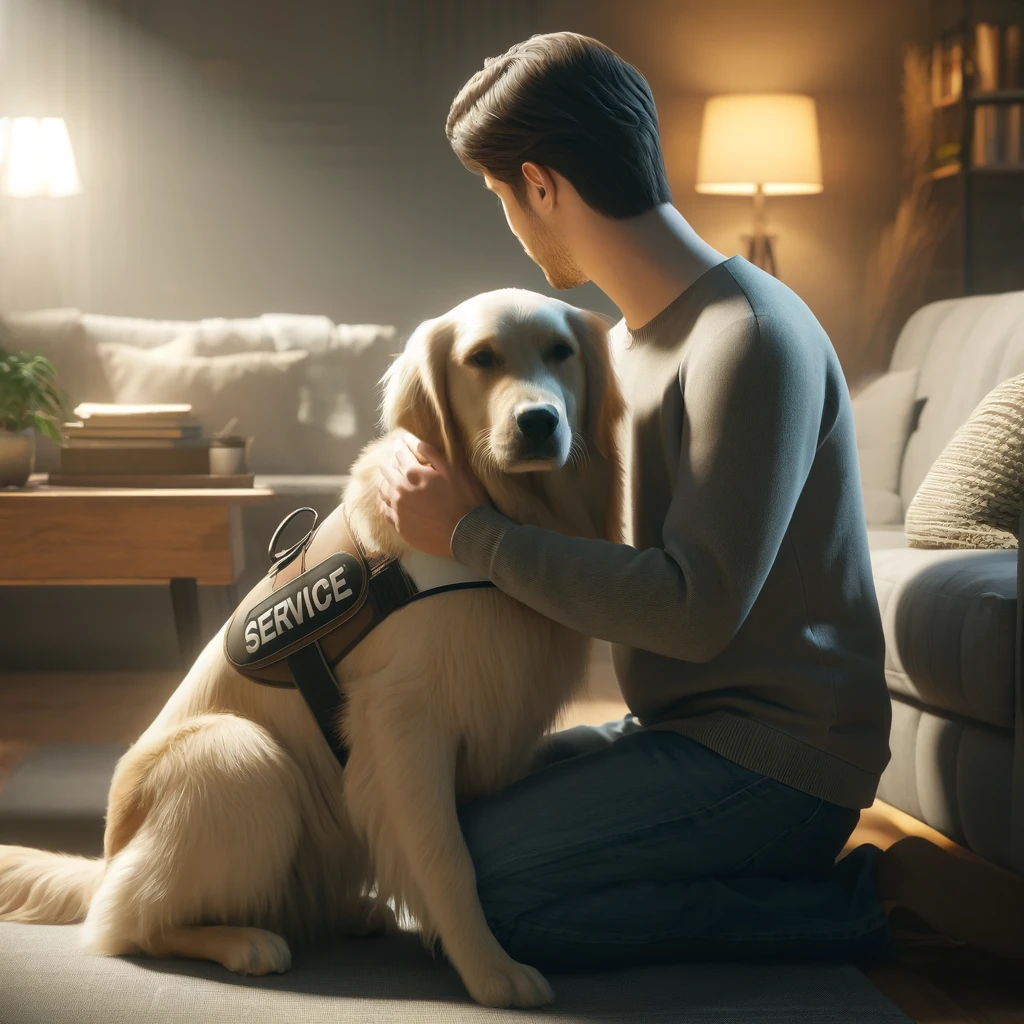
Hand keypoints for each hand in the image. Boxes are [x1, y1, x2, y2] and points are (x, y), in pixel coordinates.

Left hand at [378, 430, 489, 556]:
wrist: (466, 534)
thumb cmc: (465, 499)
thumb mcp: (453, 470)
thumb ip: (430, 452)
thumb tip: (409, 438)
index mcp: (414, 473)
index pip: (399, 454)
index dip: (399, 446)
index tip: (399, 443)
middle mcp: (400, 490)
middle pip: (387, 471)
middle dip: (391, 463)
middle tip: (396, 461)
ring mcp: (398, 509)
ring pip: (382, 491)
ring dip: (386, 482)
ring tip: (391, 479)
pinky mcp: (399, 526)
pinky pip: (385, 511)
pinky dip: (386, 502)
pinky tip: (390, 501)